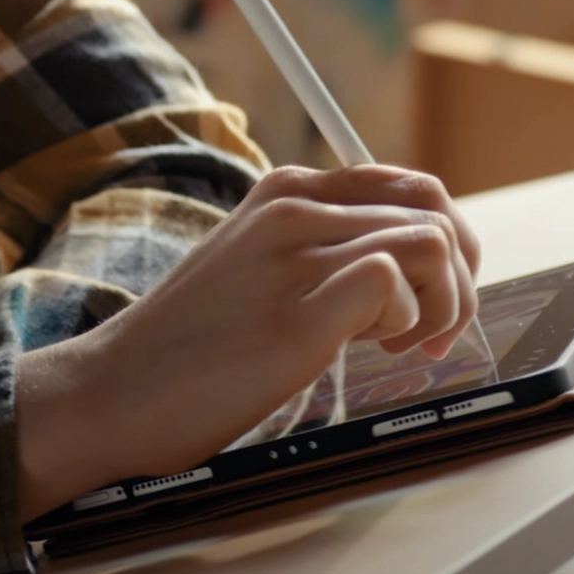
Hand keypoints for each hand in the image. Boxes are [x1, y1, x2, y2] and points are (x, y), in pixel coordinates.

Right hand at [16, 164, 481, 517]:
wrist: (113, 391)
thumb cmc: (185, 346)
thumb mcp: (253, 267)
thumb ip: (316, 251)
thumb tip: (401, 270)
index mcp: (284, 191)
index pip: (406, 182)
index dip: (443, 236)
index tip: (431, 292)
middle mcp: (293, 208)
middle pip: (432, 204)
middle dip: (461, 269)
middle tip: (436, 324)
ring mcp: (295, 255)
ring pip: (429, 240)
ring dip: (444, 300)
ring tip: (406, 344)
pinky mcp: (299, 311)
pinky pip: (395, 281)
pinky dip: (407, 320)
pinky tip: (376, 351)